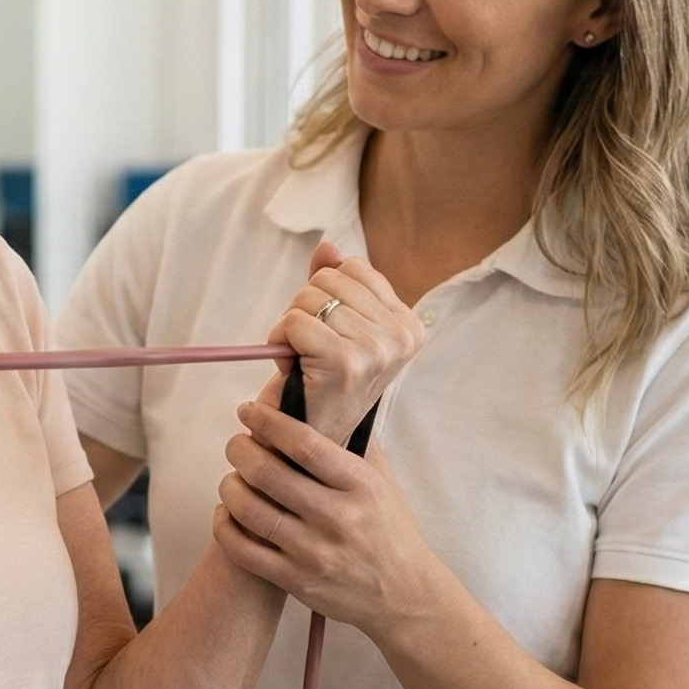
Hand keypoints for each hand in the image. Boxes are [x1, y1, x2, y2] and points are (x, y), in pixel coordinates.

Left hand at [210, 399, 445, 638]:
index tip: (248, 411)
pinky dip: (225, 526)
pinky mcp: (296, 580)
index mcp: (360, 485)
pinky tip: (227, 513)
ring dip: (229, 486)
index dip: (268, 422)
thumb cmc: (390, 532)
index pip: (304, 443)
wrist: (404, 596)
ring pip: (249, 509)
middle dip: (239, 450)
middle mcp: (337, 517)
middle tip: (236, 444)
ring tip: (232, 478)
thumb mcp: (383, 483)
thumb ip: (353, 445)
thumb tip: (321, 404)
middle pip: (267, 473)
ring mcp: (314, 552)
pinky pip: (242, 550)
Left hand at [257, 242, 425, 443]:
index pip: (354, 268)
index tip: (329, 332)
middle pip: (330, 278)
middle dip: (307, 308)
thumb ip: (334, 284)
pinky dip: (279, 339)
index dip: (326, 294)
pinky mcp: (345, 362)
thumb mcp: (334, 327)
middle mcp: (401, 336)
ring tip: (302, 359)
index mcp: (409, 325)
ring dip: (291, 326)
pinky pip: (295, 321)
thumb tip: (328, 247)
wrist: (307, 442)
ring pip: (310, 298)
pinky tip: (290, 365)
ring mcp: (377, 349)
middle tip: (310, 349)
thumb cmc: (320, 384)